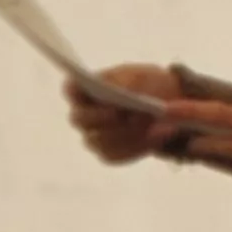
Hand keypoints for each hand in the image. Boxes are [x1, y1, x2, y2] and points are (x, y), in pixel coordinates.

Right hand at [65, 63, 186, 164]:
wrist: (161, 106)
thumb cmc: (143, 85)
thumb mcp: (139, 76)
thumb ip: (128, 81)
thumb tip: (123, 90)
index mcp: (84, 89)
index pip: (70, 89)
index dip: (78, 91)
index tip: (101, 90)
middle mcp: (82, 115)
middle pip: (80, 119)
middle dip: (103, 116)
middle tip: (127, 113)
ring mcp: (92, 136)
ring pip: (99, 140)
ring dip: (126, 131)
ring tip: (151, 121)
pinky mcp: (107, 153)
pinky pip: (116, 154)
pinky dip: (136, 146)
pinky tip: (155, 135)